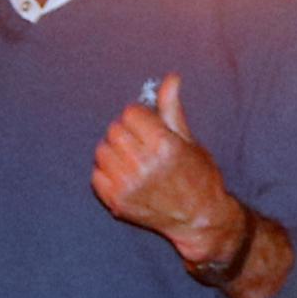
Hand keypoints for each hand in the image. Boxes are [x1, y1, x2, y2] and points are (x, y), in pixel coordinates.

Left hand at [94, 75, 238, 262]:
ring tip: (132, 159)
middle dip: (126, 131)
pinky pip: (96, 175)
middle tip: (140, 142)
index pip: (131, 113)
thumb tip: (170, 78)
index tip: (148, 124)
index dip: (139, 116)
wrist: (199, 219)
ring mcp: (129, 186)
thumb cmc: (199, 176)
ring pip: (102, 151)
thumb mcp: (189, 140)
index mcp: (164, 145)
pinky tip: (124, 175)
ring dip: (114, 151)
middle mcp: (144, 165)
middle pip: (114, 129)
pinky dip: (106, 172)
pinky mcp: (117, 203)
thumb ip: (172, 109)